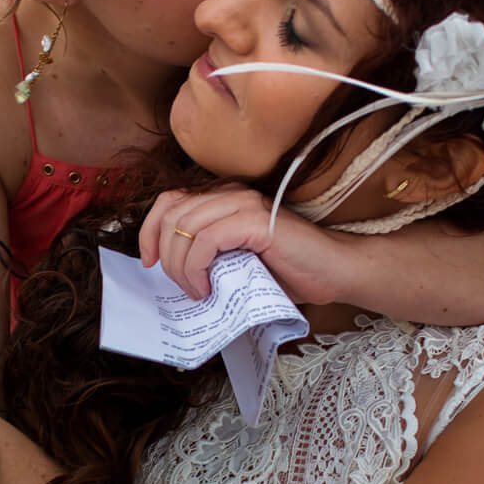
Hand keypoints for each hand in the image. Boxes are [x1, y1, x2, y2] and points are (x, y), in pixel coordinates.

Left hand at [139, 184, 348, 304]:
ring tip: (197, 290)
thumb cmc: (290, 271)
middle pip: (171, 214)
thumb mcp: (236, 262)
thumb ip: (208, 256)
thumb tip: (171, 273)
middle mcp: (231, 193)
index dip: (149, 231)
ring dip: (181, 266)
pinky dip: (197, 267)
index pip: (169, 201)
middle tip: (181, 286)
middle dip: (165, 255)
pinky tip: (207, 288)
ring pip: (184, 226)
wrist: (334, 271)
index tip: (149, 263)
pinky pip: (206, 239)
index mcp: (224, 198)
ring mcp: (244, 203)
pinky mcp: (255, 221)